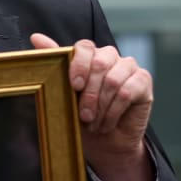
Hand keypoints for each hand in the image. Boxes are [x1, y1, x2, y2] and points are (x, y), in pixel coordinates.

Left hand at [30, 33, 153, 180]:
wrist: (103, 143)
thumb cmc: (81, 117)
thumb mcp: (64, 92)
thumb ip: (56, 62)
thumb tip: (36, 37)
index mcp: (89, 56)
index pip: (85, 47)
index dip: (79, 65)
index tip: (74, 86)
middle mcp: (109, 57)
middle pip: (100, 63)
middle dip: (89, 93)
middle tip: (84, 115)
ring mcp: (128, 67)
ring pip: (113, 80)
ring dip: (101, 106)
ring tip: (94, 122)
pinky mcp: (143, 81)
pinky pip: (128, 91)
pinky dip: (114, 111)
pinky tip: (108, 122)